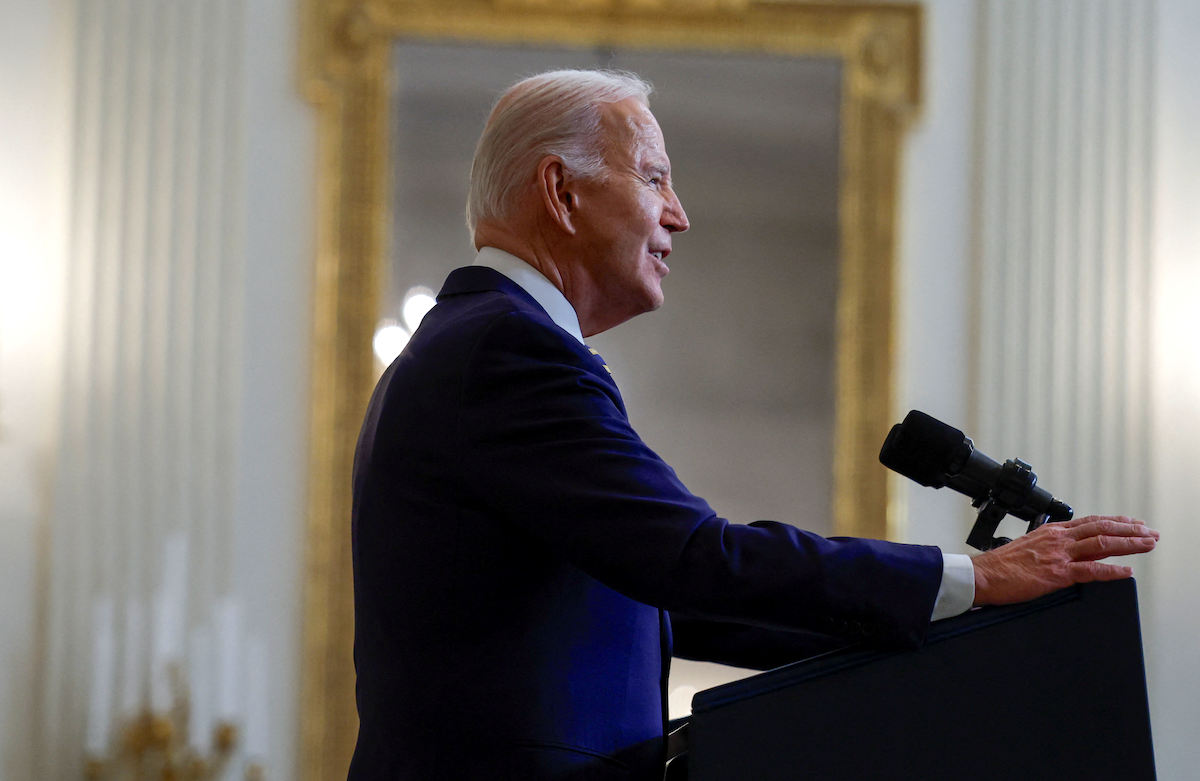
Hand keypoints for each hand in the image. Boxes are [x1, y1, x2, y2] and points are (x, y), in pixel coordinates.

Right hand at [972, 515, 1158, 605]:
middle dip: (1130, 531)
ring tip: (1147, 545)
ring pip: (1102, 545)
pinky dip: (1112, 571)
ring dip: (1129, 545)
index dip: (1116, 522)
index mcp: (1052, 531)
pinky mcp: (1057, 574)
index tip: (1133, 523)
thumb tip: (1069, 554)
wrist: (984, 575)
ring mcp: (1059, 555)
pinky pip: (1091, 570)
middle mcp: (1058, 539)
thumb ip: (1051, 547)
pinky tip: (1127, 571)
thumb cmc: (1001, 565)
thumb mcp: (1029, 546)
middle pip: (1102, 529)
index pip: (1091, 522)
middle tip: (1151, 533)